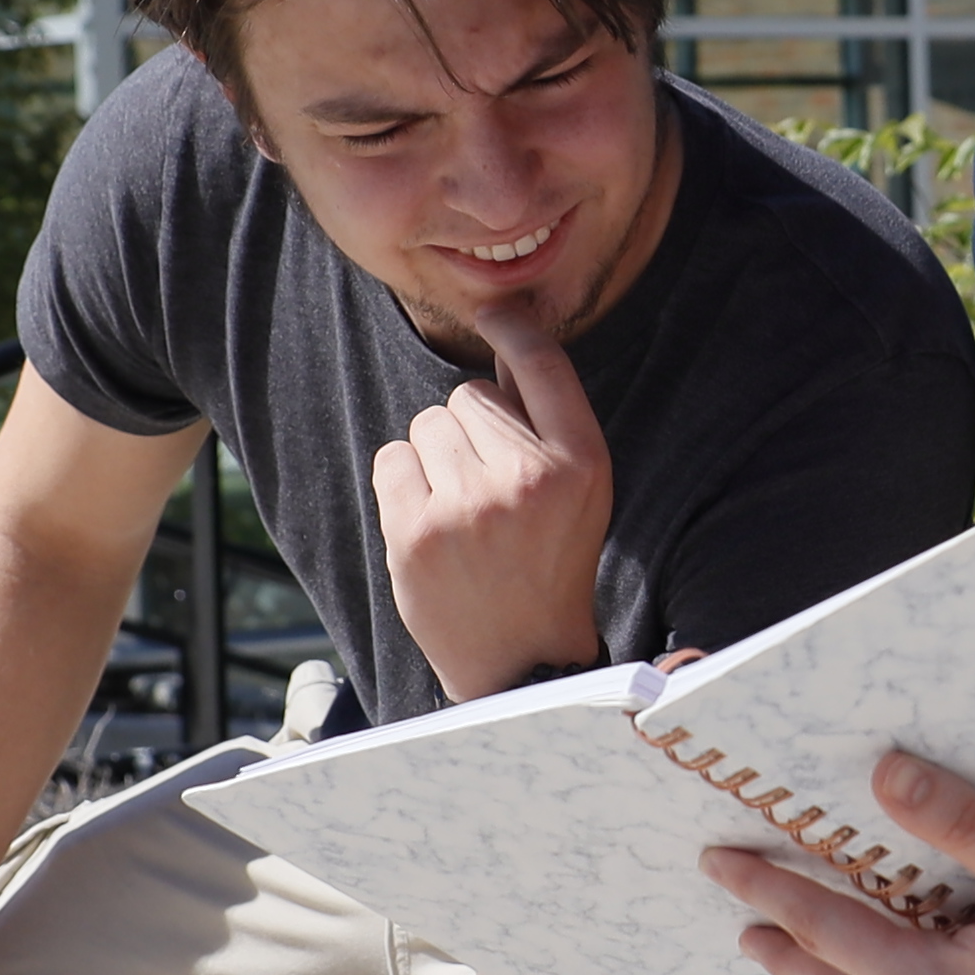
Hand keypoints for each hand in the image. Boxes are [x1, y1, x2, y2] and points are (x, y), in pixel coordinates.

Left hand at [379, 308, 614, 704]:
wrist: (520, 660)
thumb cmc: (549, 563)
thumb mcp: (582, 490)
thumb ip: (549, 418)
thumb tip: (505, 334)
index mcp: (582, 464)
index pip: (542, 364)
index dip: (514, 329)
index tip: (495, 314)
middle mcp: (529, 478)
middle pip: (469, 396)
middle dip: (470, 429)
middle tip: (489, 489)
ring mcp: (469, 506)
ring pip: (427, 424)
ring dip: (435, 456)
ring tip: (461, 509)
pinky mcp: (417, 531)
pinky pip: (392, 458)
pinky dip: (403, 482)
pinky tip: (430, 520)